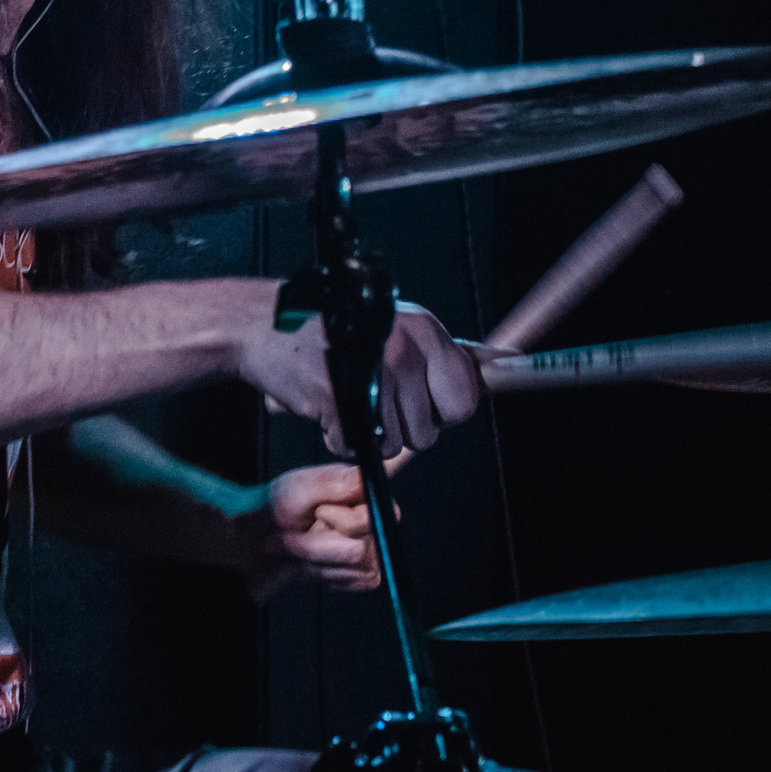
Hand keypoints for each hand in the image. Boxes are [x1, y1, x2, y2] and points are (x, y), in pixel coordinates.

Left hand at [227, 455, 407, 601]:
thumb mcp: (299, 488)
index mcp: (361, 489)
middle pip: (366, 537)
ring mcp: (371, 547)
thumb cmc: (276, 511)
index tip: (319, 512)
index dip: (348, 516)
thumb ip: (336, 482)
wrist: (258, 545)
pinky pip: (356, 578)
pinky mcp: (364, 573)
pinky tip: (312, 561)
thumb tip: (370, 472)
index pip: (384, 506)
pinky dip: (327, 572)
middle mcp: (372, 516)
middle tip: (303, 528)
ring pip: (357, 559)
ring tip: (302, 543)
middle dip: (326, 536)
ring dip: (319, 555)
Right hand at [237, 298, 482, 457]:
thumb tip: (506, 361)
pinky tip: (328, 405)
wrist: (264, 324)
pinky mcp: (339, 399)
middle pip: (429, 432)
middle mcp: (404, 351)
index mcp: (425, 331)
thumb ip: (443, 354)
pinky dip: (339, 437)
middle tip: (377, 401)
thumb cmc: (331, 329)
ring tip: (349, 397)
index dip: (444, 412)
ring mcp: (372, 376)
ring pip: (394, 445)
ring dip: (369, 434)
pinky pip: (356, 447)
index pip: (465, 399)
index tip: (427, 405)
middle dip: (404, 428)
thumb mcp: (397, 327)